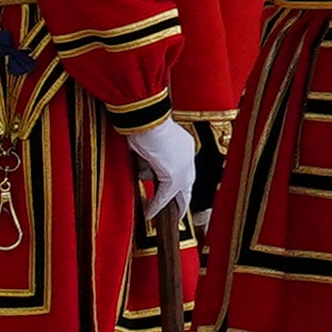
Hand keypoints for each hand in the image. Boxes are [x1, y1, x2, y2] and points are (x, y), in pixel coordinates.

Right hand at [123, 115, 198, 229]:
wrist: (146, 117)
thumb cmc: (143, 122)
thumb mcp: (148, 143)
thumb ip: (150, 160)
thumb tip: (144, 174)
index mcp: (184, 145)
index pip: (184, 169)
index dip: (179, 183)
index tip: (174, 193)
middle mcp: (187, 156)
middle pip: (187, 184)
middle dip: (182, 200)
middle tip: (177, 213)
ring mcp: (183, 166)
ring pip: (178, 192)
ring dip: (167, 204)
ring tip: (159, 213)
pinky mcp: (173, 175)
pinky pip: (165, 195)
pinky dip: (156, 205)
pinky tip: (149, 213)